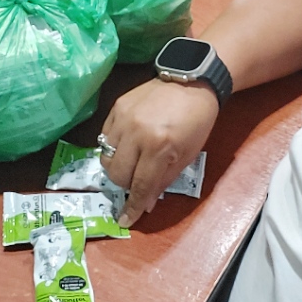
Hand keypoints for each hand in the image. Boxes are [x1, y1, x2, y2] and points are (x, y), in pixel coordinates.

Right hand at [99, 76, 219, 227]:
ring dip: (117, 167)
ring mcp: (123, 118)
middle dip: (126, 184)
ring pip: (106, 157)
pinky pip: (104, 137)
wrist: (192, 82)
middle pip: (117, 174)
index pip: (141, 185)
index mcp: (159, 147)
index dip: (133, 206)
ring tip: (131, 162)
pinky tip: (126, 145)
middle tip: (137, 180)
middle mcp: (137, 133)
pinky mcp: (116, 107)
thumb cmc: (197, 121)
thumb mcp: (187, 155)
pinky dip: (113, 147)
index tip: (125, 220)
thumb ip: (164, 180)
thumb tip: (146, 204)